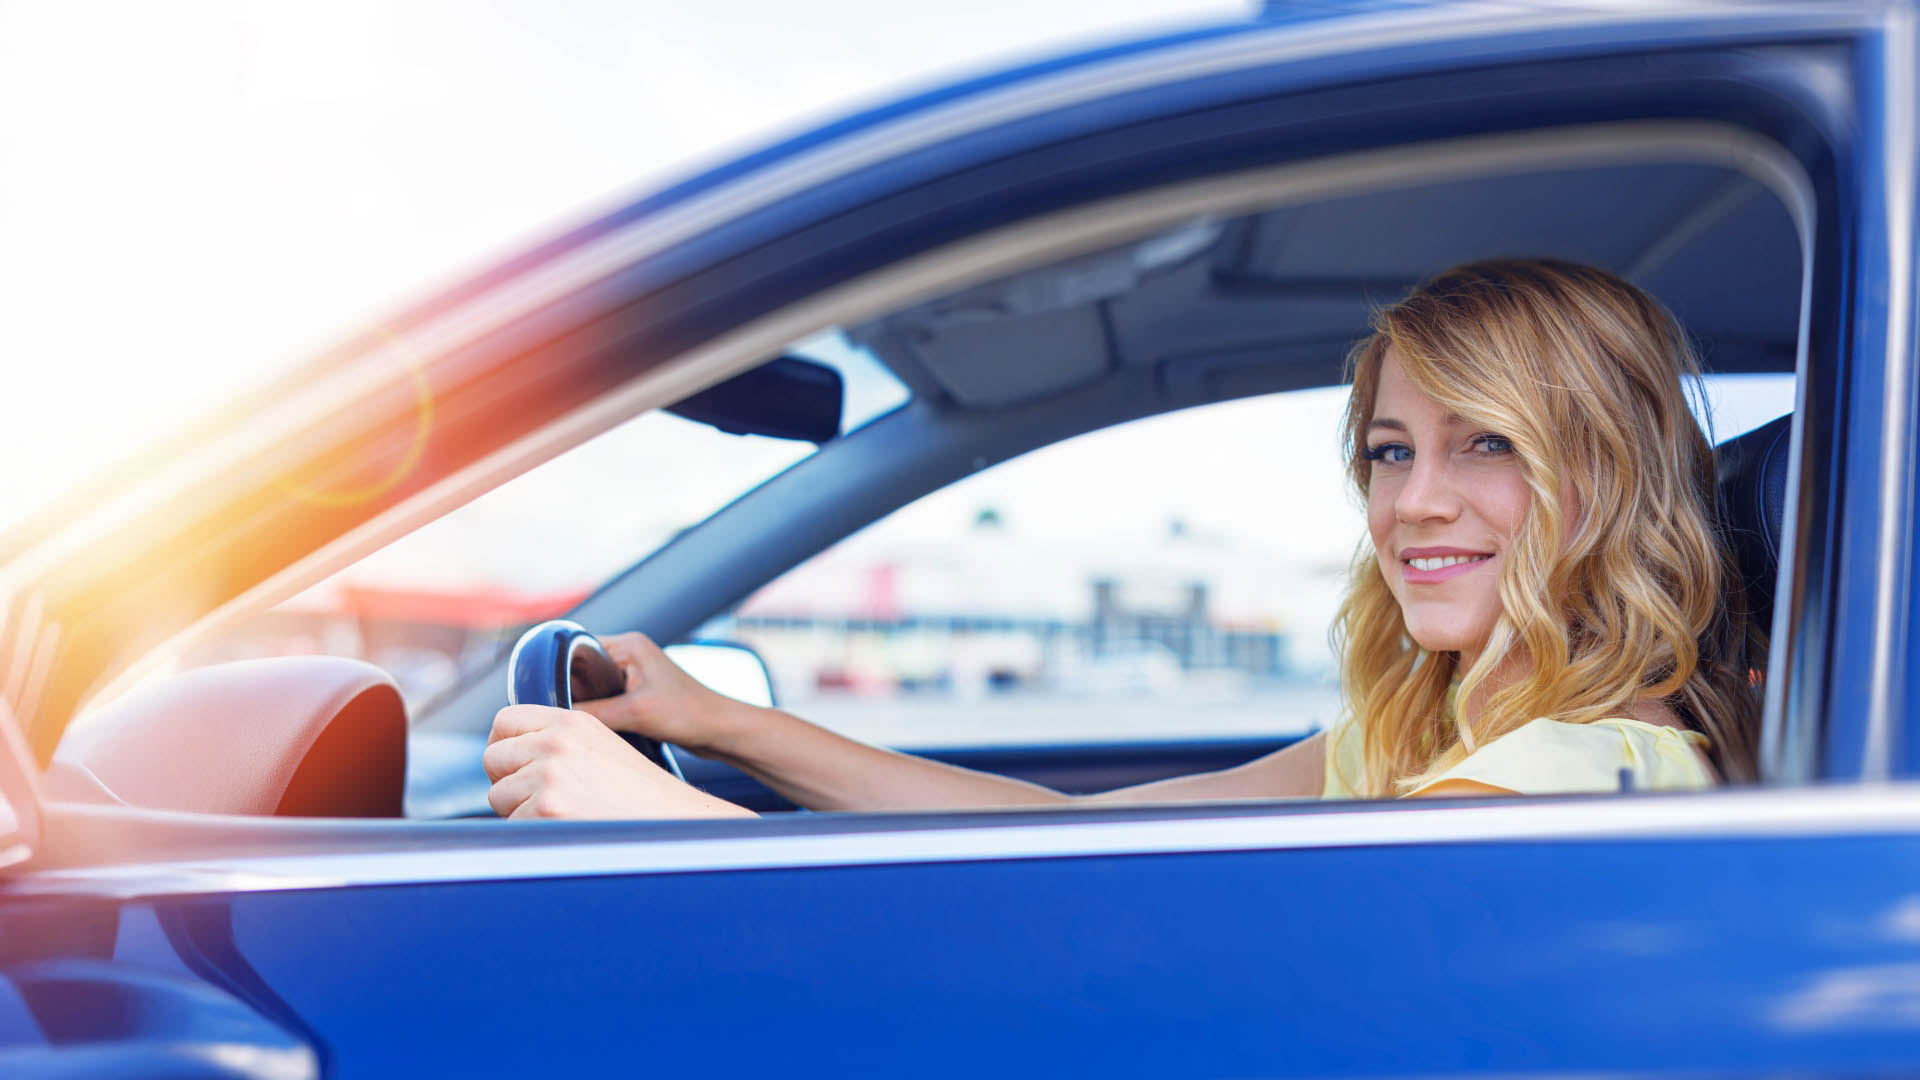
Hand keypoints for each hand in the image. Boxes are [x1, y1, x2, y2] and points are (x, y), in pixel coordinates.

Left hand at [484, 704, 755, 819]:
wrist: (677, 823)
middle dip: (508, 780)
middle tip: (537, 797)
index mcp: (572, 722)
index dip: (504, 744)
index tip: (513, 763)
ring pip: (498, 796)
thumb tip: (509, 752)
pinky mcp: (547, 810)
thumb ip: (559, 741)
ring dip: (520, 811)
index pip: (505, 720)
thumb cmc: (643, 794)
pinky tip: (568, 832)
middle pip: (493, 759)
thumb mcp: (603, 747)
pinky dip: (534, 836)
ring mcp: (550, 777)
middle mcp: (557, 743)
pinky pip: (514, 827)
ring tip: (562, 816)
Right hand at [569, 631, 747, 750]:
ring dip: (587, 705)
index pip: (577, 648)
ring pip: (593, 688)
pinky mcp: (639, 694)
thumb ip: (593, 713)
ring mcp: (635, 674)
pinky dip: (600, 714)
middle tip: (560, 714)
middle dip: (572, 691)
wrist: (721, 730)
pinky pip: (607, 701)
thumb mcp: (635, 713)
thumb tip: (558, 718)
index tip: (545, 693)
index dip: (559, 671)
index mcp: (629, 644)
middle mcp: (630, 654)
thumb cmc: (689, 713)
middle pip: (582, 669)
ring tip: (579, 723)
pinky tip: (597, 729)